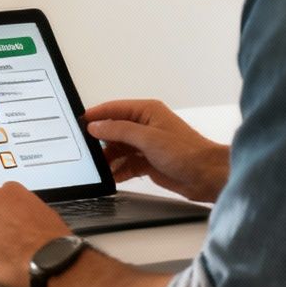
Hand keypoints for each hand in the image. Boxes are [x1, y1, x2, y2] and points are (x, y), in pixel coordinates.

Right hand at [82, 99, 228, 203]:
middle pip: (114, 130)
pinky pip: (127, 164)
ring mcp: (147, 145)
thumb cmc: (187, 152)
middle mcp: (146, 126)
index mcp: (147, 111)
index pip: (114, 109)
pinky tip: (112, 177)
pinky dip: (119, 171)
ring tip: (99, 168)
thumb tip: (96, 126)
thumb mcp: (148, 138)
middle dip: (101, 142)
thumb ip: (119, 131)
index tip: (80, 123)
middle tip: (86, 152)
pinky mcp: (149, 162)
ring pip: (119, 149)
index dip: (96, 115)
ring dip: (109, 159)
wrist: (206, 175)